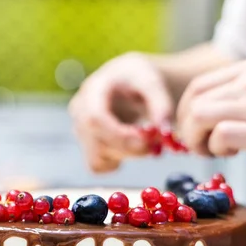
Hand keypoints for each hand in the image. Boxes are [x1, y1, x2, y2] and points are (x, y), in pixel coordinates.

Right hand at [69, 53, 173, 172]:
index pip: (95, 120)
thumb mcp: (153, 83)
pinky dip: (118, 161)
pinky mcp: (86, 147)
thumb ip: (161, 106)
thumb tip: (166, 133)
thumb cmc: (138, 79)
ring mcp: (79, 131)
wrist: (126, 81)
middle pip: (98, 144)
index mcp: (92, 91)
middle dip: (131, 149)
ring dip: (127, 156)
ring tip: (145, 140)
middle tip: (157, 144)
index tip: (147, 141)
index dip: (120, 136)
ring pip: (98, 159)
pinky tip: (130, 145)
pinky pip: (98, 166)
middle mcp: (79, 112)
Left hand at [176, 58, 245, 165]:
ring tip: (213, 151)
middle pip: (192, 101)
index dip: (186, 110)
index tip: (193, 129)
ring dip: (196, 140)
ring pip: (199, 116)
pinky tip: (233, 153)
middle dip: (186, 128)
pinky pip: (220, 136)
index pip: (198, 85)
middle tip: (198, 145)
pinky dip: (217, 148)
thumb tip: (216, 118)